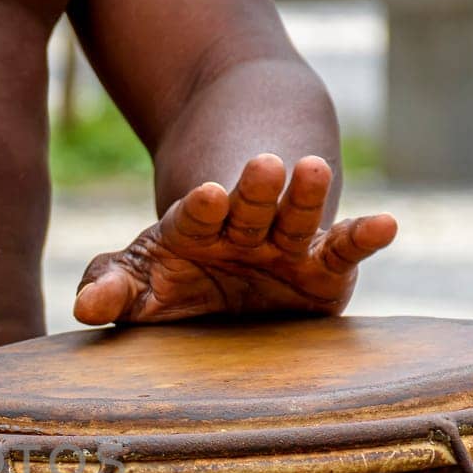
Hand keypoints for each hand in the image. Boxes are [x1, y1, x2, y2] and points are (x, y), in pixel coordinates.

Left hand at [74, 154, 397, 323]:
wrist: (227, 261)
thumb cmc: (173, 273)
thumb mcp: (137, 278)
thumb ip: (111, 288)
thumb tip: (86, 307)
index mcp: (193, 229)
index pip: (196, 216)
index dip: (202, 208)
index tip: (207, 196)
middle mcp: (243, 231)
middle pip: (248, 206)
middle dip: (254, 189)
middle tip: (263, 165)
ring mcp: (285, 246)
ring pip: (295, 216)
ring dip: (304, 195)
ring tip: (313, 169)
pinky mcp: (322, 273)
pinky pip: (342, 251)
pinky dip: (362, 237)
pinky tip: (386, 225)